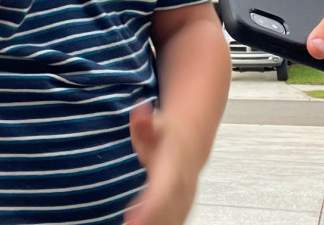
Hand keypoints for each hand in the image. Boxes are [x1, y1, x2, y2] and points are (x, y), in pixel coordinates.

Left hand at [126, 104, 199, 224]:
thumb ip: (143, 121)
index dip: (149, 208)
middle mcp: (181, 187)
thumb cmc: (167, 136)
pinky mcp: (182, 207)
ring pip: (173, 219)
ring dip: (155, 224)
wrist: (191, 142)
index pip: (162, 192)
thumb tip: (139, 109)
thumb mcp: (154, 123)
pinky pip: (174, 220)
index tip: (131, 220)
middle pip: (167, 212)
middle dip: (150, 222)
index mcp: (173, 169)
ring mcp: (184, 199)